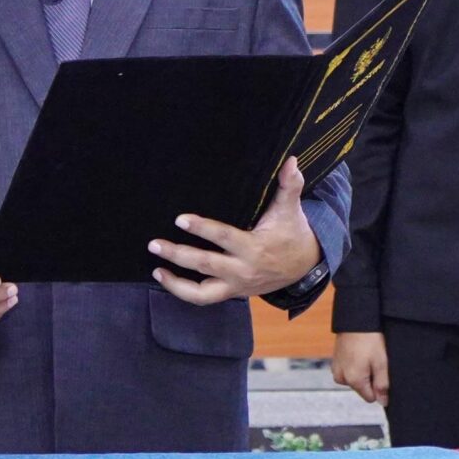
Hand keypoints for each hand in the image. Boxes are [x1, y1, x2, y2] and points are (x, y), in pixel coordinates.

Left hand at [148, 156, 324, 305]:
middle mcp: (242, 270)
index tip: (180, 219)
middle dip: (179, 255)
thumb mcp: (290, 208)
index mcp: (254, 248)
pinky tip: (165, 277)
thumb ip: (289, 184)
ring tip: (156, 268)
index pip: (224, 238)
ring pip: (201, 292)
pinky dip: (183, 291)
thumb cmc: (292, 232)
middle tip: (154, 243)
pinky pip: (203, 298)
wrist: (304, 266)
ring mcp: (236, 285)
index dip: (202, 228)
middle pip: (206, 264)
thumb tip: (291, 160)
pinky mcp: (231, 293)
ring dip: (176, 282)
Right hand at [333, 331, 389, 405]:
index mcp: (354, 380)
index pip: (370, 398)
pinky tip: (358, 353)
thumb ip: (382, 385)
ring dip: (361, 372)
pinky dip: (353, 365)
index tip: (380, 372)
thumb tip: (383, 402)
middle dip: (369, 378)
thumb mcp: (382, 363)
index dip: (378, 387)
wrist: (355, 320)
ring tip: (365, 355)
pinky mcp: (334, 361)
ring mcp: (336, 369)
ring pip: (354, 380)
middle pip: (361, 388)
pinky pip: (347, 371)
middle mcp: (342, 378)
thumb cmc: (370, 340)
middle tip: (373, 361)